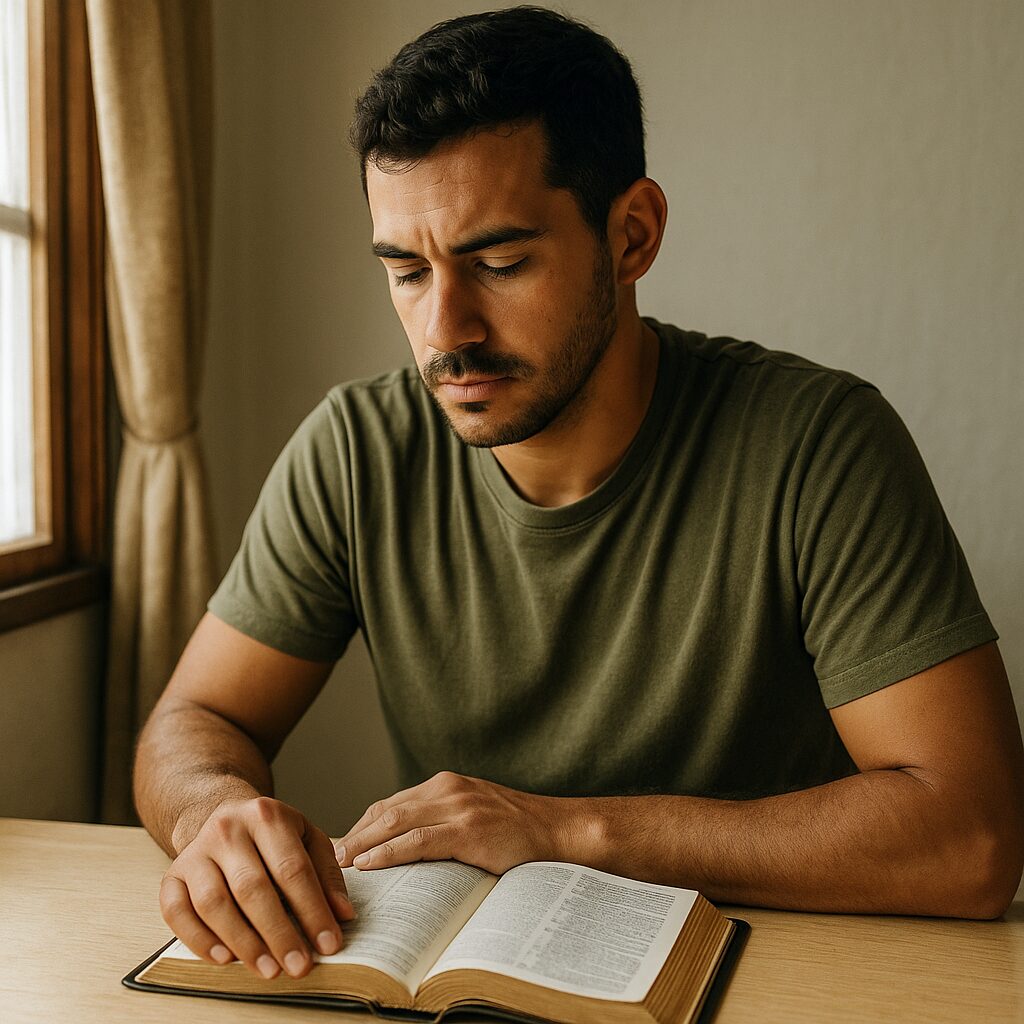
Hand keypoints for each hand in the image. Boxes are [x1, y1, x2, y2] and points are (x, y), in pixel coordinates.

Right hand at [159, 797, 355, 978]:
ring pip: (214, 902)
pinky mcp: (173, 874)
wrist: (226, 816)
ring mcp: (196, 851)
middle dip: (279, 933)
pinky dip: (199, 939)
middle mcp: (227, 829)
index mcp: (267, 815)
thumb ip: (326, 874)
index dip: (313, 909)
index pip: (292, 868)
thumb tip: (342, 914)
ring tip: (268, 970)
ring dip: (243, 942)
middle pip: (253, 888)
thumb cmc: (273, 835)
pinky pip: (176, 911)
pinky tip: (225, 958)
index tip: (329, 943)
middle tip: (299, 966)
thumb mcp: (307, 839)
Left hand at [336, 771, 579, 874]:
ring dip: (362, 845)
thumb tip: (405, 850)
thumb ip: (443, 822)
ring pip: (394, 822)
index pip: (391, 804)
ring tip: (339, 865)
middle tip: (328, 859)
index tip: (341, 847)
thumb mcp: (475, 814)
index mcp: (447, 784)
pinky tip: (370, 865)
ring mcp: (458, 807)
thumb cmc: (518, 830)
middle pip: (386, 811)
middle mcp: (448, 789)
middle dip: (354, 836)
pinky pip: (417, 842)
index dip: (362, 826)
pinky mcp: (468, 831)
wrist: (558, 830)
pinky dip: (387, 853)